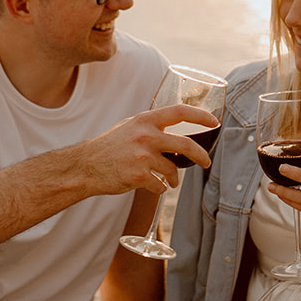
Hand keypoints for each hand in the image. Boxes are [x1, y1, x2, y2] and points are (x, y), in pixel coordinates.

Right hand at [76, 103, 217, 194]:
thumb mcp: (130, 127)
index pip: (179, 112)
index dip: (200, 116)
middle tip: (206, 162)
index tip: (214, 122)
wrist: (86, 166)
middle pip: (185, 145)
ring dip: (174, 178)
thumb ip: (151, 127)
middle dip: (201, 156)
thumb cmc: (109, 147)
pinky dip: (159, 189)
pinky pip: (160, 186)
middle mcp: (146, 136)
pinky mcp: (138, 176)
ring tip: (170, 181)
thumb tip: (175, 131)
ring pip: (173, 170)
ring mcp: (142, 156)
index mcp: (145, 120)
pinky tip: (152, 186)